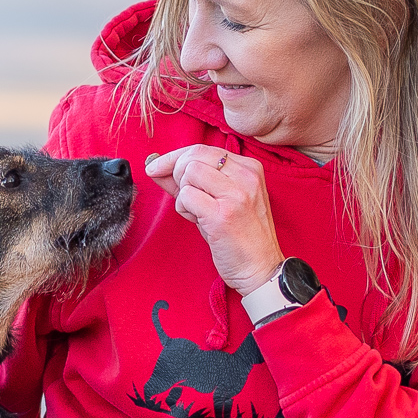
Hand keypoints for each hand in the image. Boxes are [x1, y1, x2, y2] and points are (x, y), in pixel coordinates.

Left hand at [143, 146, 283, 294]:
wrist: (261, 268)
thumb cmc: (240, 237)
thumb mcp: (220, 201)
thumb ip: (192, 182)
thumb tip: (158, 167)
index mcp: (249, 169)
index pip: (203, 149)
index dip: (175, 156)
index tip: (157, 166)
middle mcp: (246, 176)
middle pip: (194, 155)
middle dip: (175, 172)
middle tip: (182, 195)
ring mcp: (236, 194)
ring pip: (189, 173)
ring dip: (183, 193)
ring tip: (196, 212)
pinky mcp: (223, 214)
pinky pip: (186, 196)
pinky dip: (183, 208)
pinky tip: (197, 220)